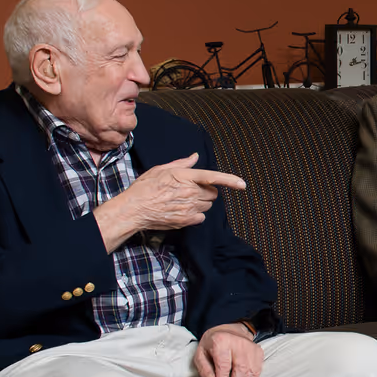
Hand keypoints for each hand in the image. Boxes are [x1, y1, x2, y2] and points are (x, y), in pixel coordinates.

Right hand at [95, 154, 245, 251]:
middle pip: (213, 193)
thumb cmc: (145, 187)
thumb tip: (195, 157)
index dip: (230, 180)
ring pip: (208, 205)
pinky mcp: (186, 220)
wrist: (134, 209)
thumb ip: (182, 164)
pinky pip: (201, 216)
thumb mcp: (161, 169)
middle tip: (190, 190)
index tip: (242, 184)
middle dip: (206, 191)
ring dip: (201, 202)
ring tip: (182, 200)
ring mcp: (189, 207)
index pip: (213, 177)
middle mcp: (190, 192)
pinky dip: (196, 214)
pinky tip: (182, 210)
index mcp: (185, 177)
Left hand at [193, 323, 262, 376]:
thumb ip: (204, 368)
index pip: (223, 366)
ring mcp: (251, 348)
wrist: (231, 330)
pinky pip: (257, 373)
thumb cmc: (214, 343)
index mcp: (221, 341)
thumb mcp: (201, 353)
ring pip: (251, 373)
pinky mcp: (259, 353)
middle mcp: (239, 343)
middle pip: (240, 370)